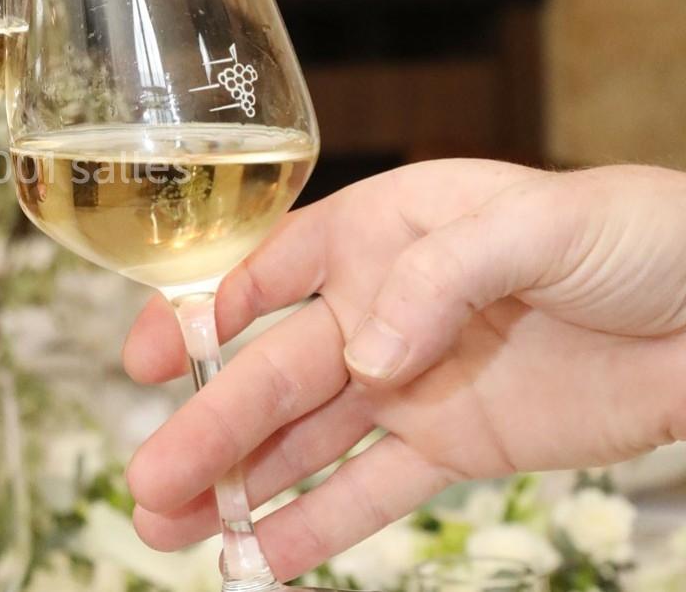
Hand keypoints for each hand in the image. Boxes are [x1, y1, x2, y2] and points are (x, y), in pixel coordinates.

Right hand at [121, 159, 685, 579]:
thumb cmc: (642, 234)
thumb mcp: (542, 223)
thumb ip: (442, 277)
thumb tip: (364, 359)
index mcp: (386, 233)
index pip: (271, 271)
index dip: (198, 313)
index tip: (146, 356)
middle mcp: (380, 308)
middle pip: (274, 374)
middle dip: (206, 428)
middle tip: (147, 480)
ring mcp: (409, 383)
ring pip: (303, 443)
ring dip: (237, 486)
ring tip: (166, 528)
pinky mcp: (451, 445)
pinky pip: (370, 491)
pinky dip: (312, 526)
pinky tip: (254, 558)